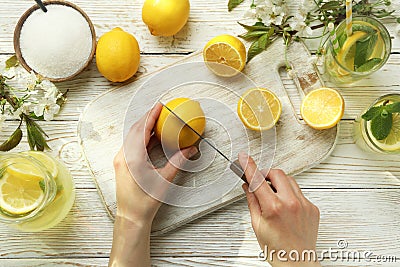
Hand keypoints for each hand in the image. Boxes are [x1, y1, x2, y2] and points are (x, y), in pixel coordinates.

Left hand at [113, 103, 197, 225]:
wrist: (131, 216)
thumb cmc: (144, 202)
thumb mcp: (164, 180)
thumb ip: (177, 162)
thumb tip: (189, 150)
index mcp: (132, 158)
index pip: (142, 130)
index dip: (151, 115)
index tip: (159, 106)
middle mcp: (124, 156)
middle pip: (135, 130)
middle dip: (148, 117)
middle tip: (160, 109)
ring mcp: (121, 160)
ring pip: (132, 136)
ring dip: (144, 126)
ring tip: (157, 119)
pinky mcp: (123, 164)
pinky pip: (132, 144)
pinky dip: (142, 137)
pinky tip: (152, 136)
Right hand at [238, 152, 320, 266]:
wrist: (297, 262)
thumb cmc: (277, 250)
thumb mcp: (257, 225)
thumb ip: (252, 202)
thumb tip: (248, 187)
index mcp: (274, 208)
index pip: (258, 180)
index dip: (249, 166)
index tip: (244, 157)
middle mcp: (291, 203)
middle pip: (277, 173)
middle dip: (266, 173)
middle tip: (259, 180)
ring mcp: (304, 205)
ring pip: (290, 180)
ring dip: (279, 182)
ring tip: (272, 195)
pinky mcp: (313, 208)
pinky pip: (300, 192)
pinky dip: (290, 193)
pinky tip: (285, 206)